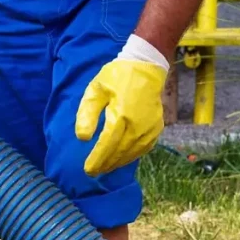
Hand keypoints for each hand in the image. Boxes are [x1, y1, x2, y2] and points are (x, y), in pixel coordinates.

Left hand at [76, 37, 168, 176]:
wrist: (146, 67)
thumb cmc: (117, 77)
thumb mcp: (96, 89)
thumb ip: (87, 113)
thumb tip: (82, 138)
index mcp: (121, 115)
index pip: (106, 145)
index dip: (97, 160)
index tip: (88, 170)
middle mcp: (137, 125)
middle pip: (118, 153)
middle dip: (105, 164)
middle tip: (94, 172)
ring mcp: (149, 129)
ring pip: (131, 154)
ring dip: (117, 163)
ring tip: (105, 168)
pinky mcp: (156, 129)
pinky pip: (143, 149)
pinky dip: (131, 157)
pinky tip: (121, 159)